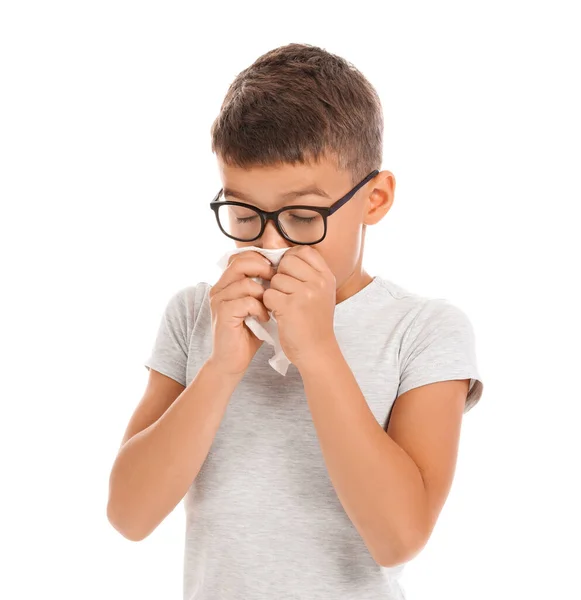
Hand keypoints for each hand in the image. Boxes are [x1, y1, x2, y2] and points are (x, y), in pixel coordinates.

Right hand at [208, 251, 274, 375]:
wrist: (233, 360)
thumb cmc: (249, 333)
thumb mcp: (258, 305)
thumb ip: (263, 287)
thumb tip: (284, 270)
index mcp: (226, 283)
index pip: (241, 256)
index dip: (261, 259)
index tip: (277, 271)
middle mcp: (219, 288)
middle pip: (240, 262)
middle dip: (263, 269)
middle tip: (276, 282)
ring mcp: (219, 300)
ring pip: (245, 282)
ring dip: (263, 294)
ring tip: (270, 307)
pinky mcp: (223, 314)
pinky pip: (246, 301)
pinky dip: (259, 309)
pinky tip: (265, 319)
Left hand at [262, 245, 336, 368]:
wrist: (316, 350)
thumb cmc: (314, 322)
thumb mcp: (319, 293)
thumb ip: (306, 273)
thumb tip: (279, 247)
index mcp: (327, 277)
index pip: (304, 251)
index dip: (291, 258)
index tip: (289, 274)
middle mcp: (319, 282)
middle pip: (287, 261)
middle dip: (281, 275)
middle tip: (286, 292)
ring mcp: (306, 293)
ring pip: (276, 278)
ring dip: (274, 292)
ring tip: (284, 305)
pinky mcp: (290, 306)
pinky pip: (269, 294)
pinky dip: (269, 304)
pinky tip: (279, 313)